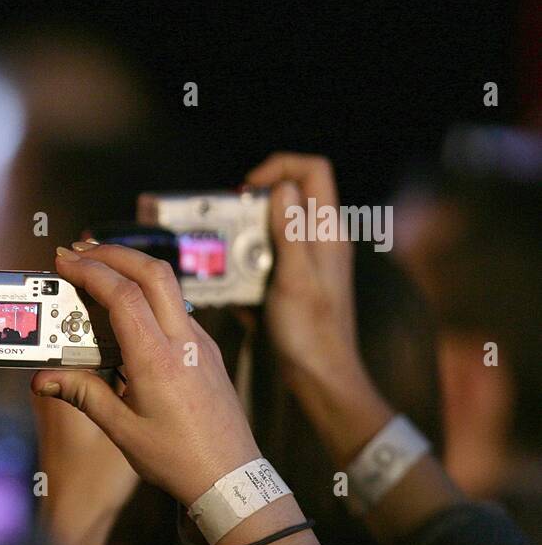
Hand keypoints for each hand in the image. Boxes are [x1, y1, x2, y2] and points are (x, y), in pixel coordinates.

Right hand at [32, 244, 259, 505]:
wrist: (231, 477)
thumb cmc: (179, 459)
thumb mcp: (122, 430)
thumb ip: (82, 395)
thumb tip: (43, 378)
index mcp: (157, 361)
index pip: (123, 296)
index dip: (91, 270)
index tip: (65, 260)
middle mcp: (184, 342)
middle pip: (152, 272)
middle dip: (113, 252)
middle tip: (80, 250)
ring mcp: (201, 342)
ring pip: (168, 285)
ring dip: (132, 268)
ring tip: (99, 270)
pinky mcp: (207, 349)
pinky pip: (176, 306)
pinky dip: (148, 292)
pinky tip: (127, 307)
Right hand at [246, 153, 392, 464]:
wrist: (319, 376)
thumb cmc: (312, 333)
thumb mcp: (297, 279)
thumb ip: (290, 232)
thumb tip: (281, 188)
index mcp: (327, 232)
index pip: (312, 171)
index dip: (278, 167)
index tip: (246, 189)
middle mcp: (317, 239)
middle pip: (285, 194)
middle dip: (250, 200)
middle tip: (222, 218)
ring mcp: (302, 259)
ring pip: (268, 225)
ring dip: (240, 232)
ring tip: (217, 249)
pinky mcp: (287, 280)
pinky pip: (260, 255)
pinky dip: (240, 259)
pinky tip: (225, 279)